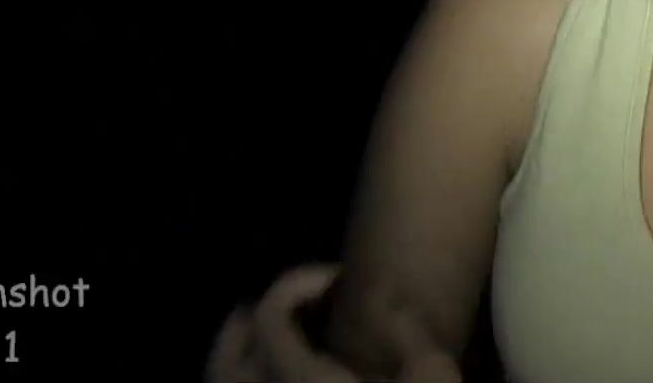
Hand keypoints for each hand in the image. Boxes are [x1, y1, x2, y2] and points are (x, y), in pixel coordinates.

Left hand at [205, 262, 460, 382]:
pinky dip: (243, 382)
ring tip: (277, 339)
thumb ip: (407, 331)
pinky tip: (277, 376)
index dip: (299, 282)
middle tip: (300, 304)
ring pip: (220, 382)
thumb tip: (383, 298)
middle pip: (229, 350)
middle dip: (258, 314)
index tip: (338, 280)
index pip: (271, 314)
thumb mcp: (432, 375)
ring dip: (240, 351)